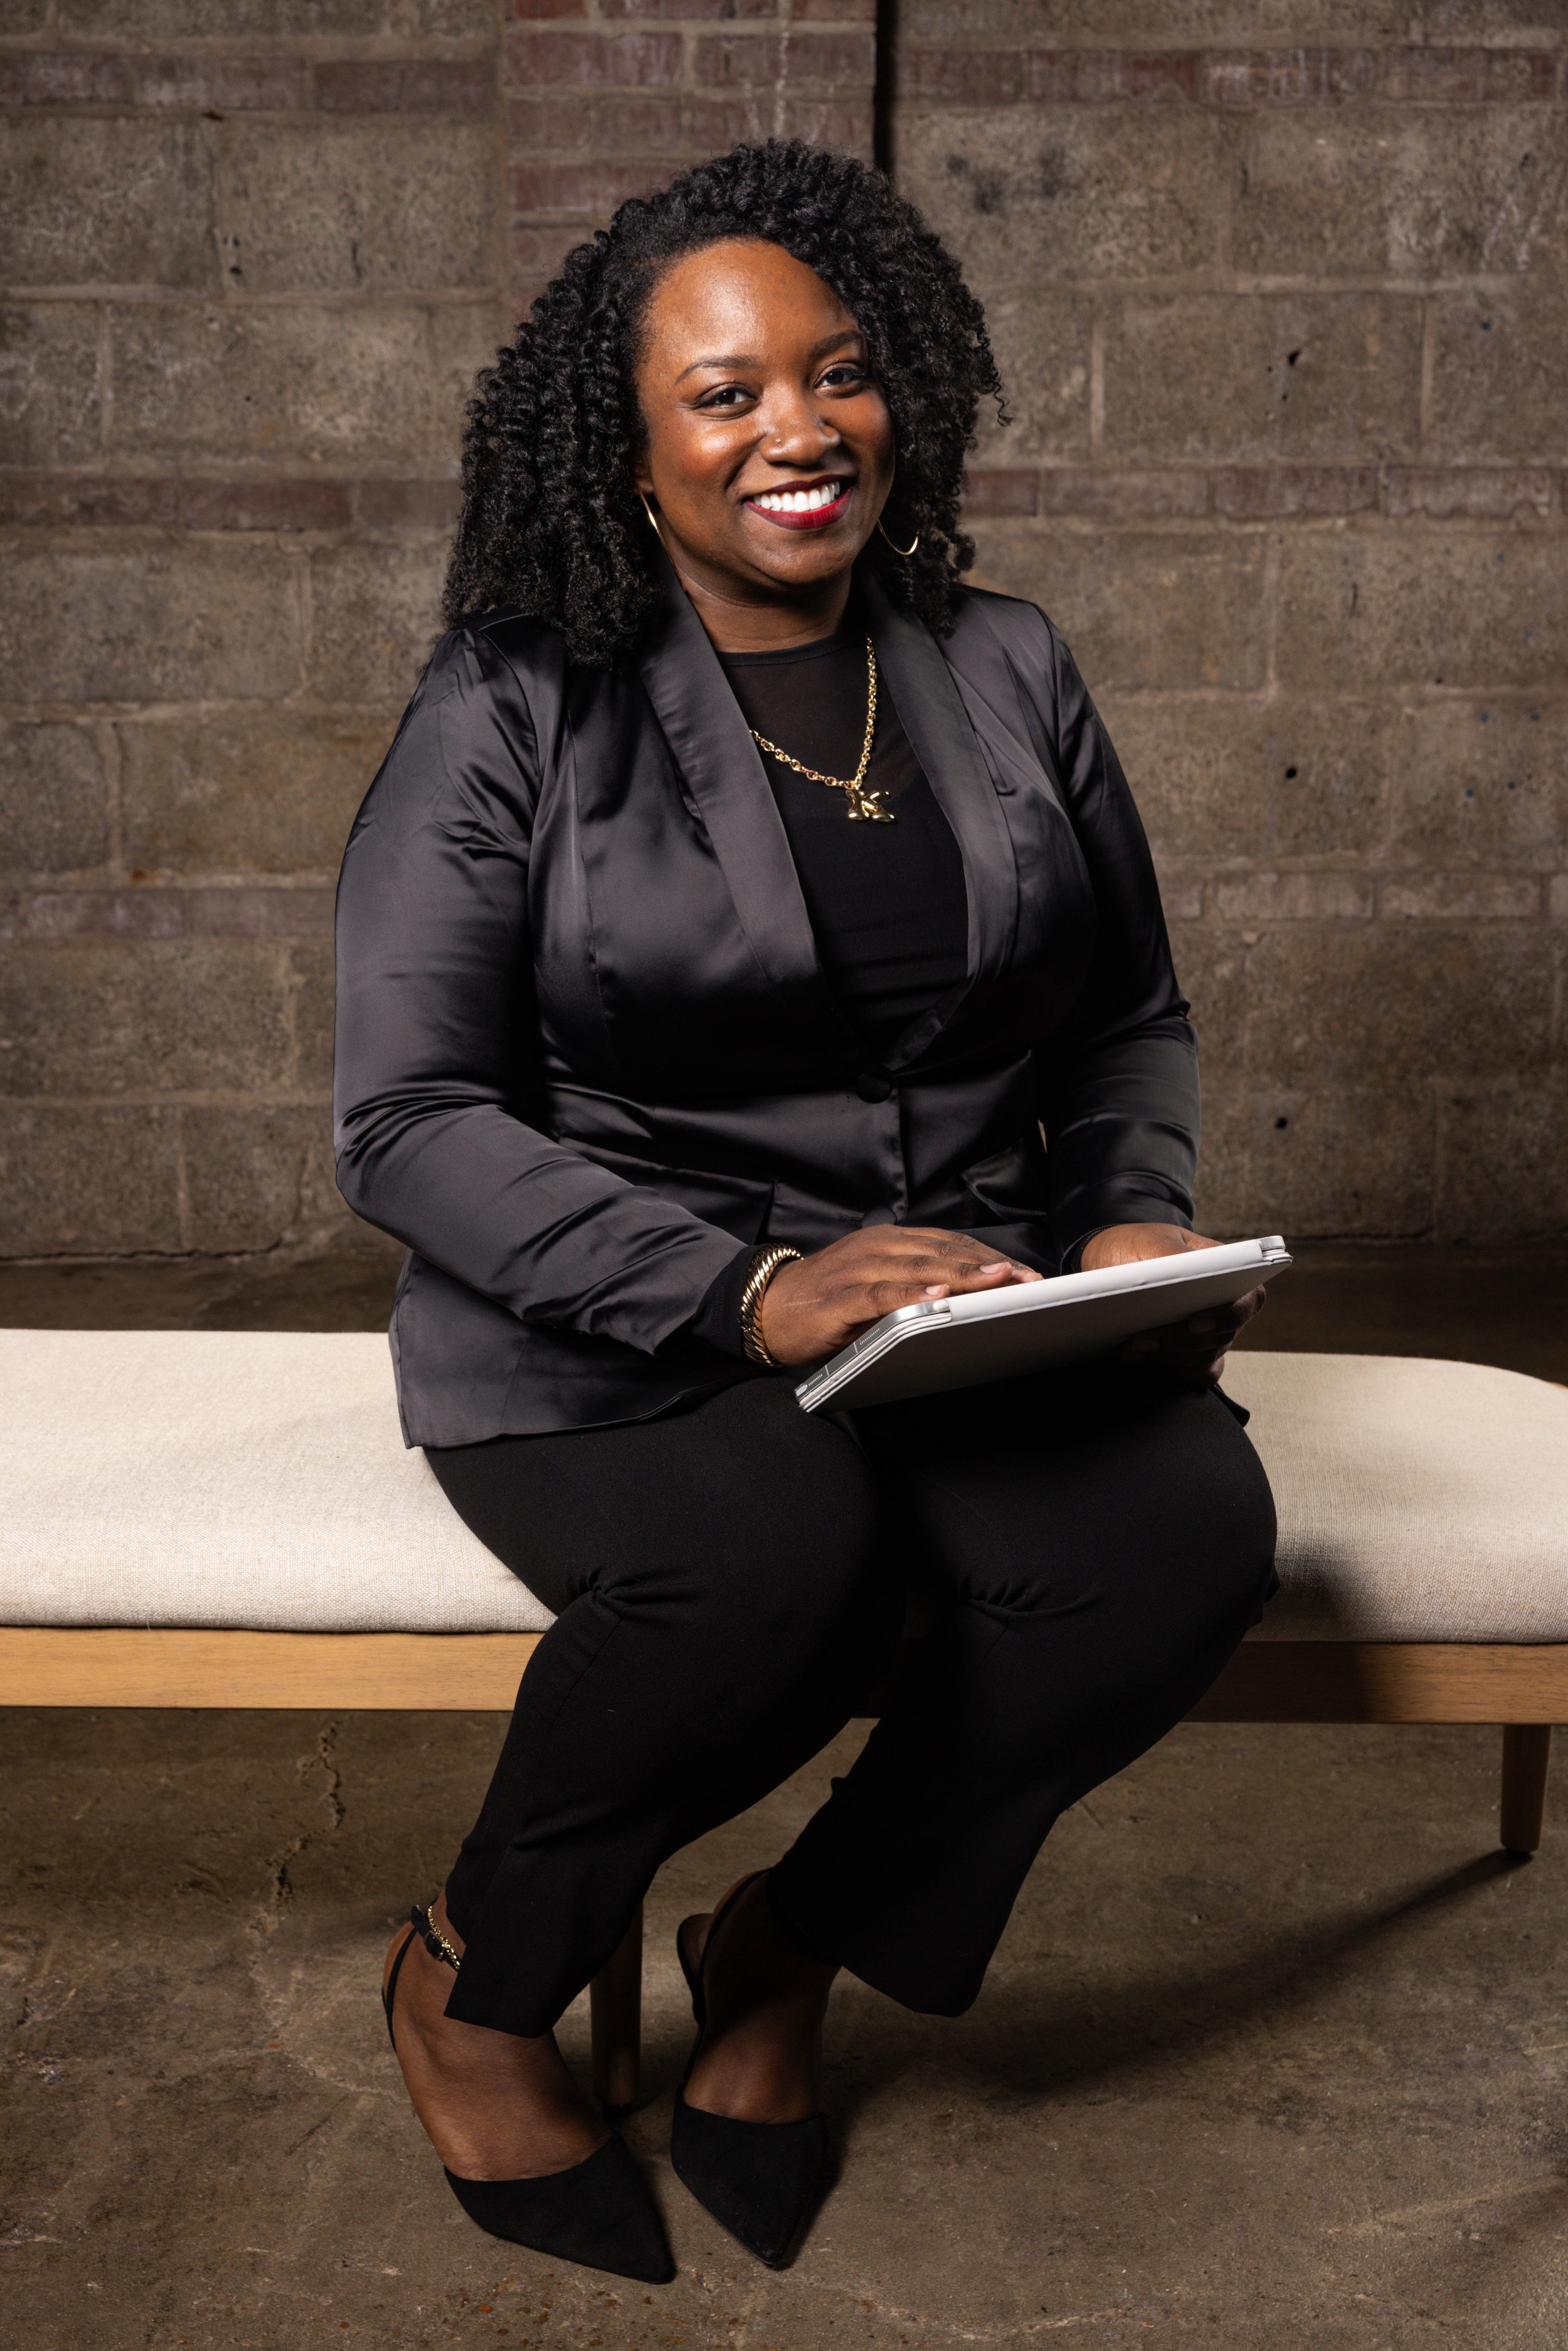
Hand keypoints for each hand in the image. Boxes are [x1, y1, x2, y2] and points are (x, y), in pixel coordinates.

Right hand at [758, 1226, 1041, 1369]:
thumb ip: (914, 1284)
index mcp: (890, 1242)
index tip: (1024, 1273)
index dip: (989, 1256)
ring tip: (997, 1279)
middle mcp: (879, 1248)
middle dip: (989, 1266)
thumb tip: (966, 1298)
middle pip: (944, 1253)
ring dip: (963, 1274)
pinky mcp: (841, 1297)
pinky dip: (911, 1295)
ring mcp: (859, 1269)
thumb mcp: (876, 1283)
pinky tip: (936, 1297)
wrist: (762, 1307)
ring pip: (920, 1269)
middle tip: (1027, 1279)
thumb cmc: (824, 1300)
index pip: (951, 1244)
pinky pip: (882, 1294)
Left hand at [1080, 1222, 1265, 1387]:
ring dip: (1165, 1355)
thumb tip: (1190, 1274)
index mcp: (1228, 1274)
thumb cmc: (1139, 1246)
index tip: (1193, 1322)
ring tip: (1130, 1344)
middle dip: (1179, 1339)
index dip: (1227, 1316)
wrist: (1111, 1263)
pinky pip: (1188, 1373)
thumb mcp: (1153, 1241)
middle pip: (1221, 1337)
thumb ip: (1175, 1257)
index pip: (1248, 1299)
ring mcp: (1210, 1336)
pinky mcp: (1188, 1356)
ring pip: (1201, 1358)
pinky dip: (1161, 1368)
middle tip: (1142, 1336)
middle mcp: (1224, 1310)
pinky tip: (1132, 1356)